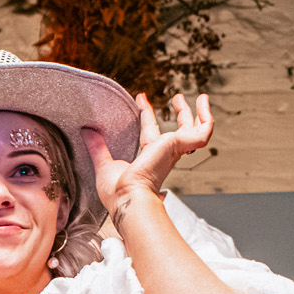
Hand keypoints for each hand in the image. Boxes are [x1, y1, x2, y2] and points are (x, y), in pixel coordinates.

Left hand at [86, 91, 213, 221]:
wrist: (129, 197)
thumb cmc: (118, 192)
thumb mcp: (104, 163)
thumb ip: (97, 146)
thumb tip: (86, 130)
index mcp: (148, 158)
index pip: (150, 132)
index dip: (146, 114)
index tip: (140, 98)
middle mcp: (164, 154)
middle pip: (177, 131)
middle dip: (179, 114)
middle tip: (176, 97)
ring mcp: (174, 150)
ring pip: (195, 131)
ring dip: (199, 113)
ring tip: (200, 96)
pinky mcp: (180, 145)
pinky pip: (202, 131)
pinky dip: (206, 118)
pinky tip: (203, 104)